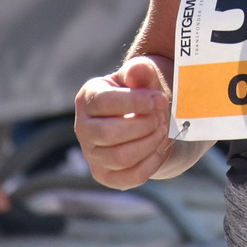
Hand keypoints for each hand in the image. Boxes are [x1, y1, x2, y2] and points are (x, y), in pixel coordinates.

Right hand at [74, 55, 174, 189]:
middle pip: (110, 134)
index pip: (104, 102)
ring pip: (121, 157)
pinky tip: (160, 147)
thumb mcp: (142, 76)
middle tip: (162, 117)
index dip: (136, 102)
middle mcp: (83, 128)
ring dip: (149, 143)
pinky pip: (131, 176)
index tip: (160, 100)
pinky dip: (152, 162)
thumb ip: (140, 71)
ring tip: (162, 130)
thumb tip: (137, 70)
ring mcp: (92, 154)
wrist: (145, 118)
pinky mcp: (105, 175)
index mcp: (88, 99)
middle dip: (144, 125)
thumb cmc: (141, 93)